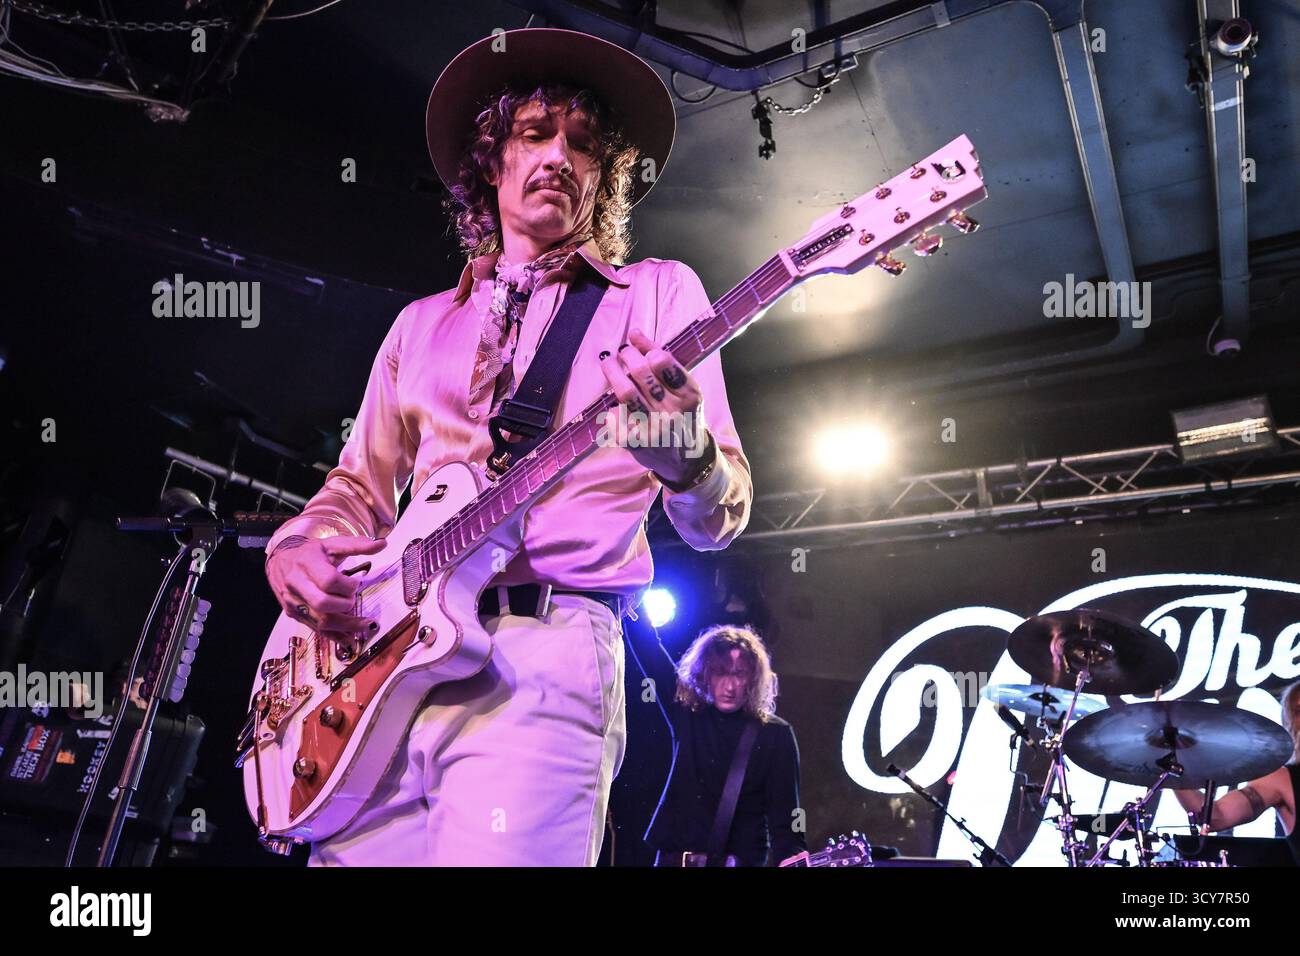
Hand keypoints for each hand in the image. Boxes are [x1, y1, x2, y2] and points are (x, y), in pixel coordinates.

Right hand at [266, 535, 385, 641]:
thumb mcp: (331, 544)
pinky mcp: (294, 614)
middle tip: (354, 599)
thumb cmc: (309, 553)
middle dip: (345, 605)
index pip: (328, 580)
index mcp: (307, 563)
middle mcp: (297, 584)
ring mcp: (293, 602)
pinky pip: (315, 629)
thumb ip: (357, 545)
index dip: (347, 586)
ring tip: (366, 626)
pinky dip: (335, 636)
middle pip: (323, 604)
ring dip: (346, 626)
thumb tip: (382, 544)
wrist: (279, 561)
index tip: (356, 583)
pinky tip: (350, 640)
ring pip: (320, 621)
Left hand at [598, 328, 713, 485]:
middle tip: (622, 352)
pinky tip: (614, 406)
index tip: (635, 345)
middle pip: (641, 372)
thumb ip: (665, 362)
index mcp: (690, 394)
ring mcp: (654, 428)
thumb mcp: (685, 390)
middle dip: (627, 355)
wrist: (687, 461)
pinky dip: (610, 408)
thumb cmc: (683, 416)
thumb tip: (635, 334)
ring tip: (608, 362)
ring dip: (612, 371)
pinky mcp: (636, 444)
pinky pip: (614, 417)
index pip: (662, 361)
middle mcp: (673, 411)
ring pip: (625, 391)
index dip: (644, 349)